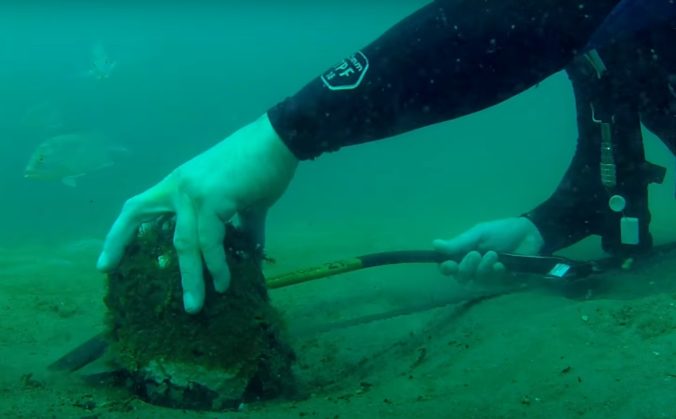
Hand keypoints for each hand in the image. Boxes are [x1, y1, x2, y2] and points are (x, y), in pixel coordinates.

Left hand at [96, 113, 297, 312]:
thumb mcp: (242, 199)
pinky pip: (210, 241)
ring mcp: (193, 191)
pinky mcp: (212, 198)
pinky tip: (223, 281)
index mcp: (180, 184)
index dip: (120, 233)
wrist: (279, 141)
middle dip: (122, 246)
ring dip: (190, 277)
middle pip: (140, 216)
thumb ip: (240, 227)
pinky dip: (216, 264)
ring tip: (195, 305)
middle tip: (107, 272)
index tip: (107, 260)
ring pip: (183, 242)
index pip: (138, 206)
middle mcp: (179, 186)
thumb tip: (250, 253)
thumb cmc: (261, 167)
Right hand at [433, 217, 543, 282]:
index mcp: (464, 256)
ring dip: (483, 269)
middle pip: (461, 279)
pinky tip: (502, 265)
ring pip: (477, 282)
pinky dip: (496, 274)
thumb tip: (435, 244)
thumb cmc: (502, 232)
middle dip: (467, 268)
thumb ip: (459, 242)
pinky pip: (494, 285)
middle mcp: (473, 270)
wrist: (530, 235)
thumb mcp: (479, 233)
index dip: (447, 269)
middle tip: (476, 254)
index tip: (450, 265)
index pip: (448, 268)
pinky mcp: (503, 284)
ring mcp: (488, 279)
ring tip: (494, 255)